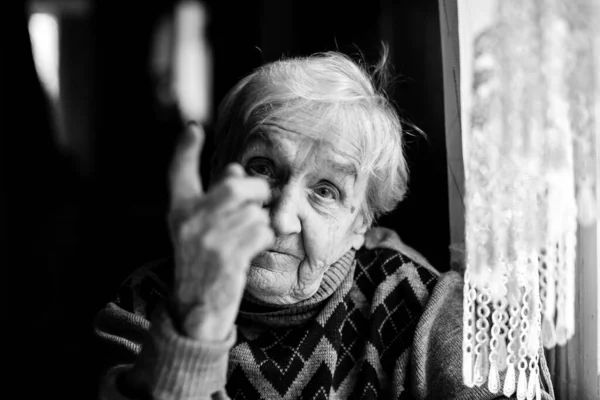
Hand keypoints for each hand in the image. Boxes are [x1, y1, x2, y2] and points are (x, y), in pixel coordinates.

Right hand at [167, 123, 273, 340]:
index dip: (184, 149)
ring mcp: (208, 237)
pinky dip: (264, 238)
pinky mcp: (227, 255)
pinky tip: (252, 250)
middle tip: (260, 199)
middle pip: (234, 186)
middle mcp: (190, 220)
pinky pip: (261, 231)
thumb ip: (215, 199)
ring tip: (249, 237)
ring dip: (260, 222)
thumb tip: (236, 170)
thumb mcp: (199, 229)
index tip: (192, 128)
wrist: (197, 307)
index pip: (178, 173)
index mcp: (179, 211)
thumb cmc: (202, 263)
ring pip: (253, 211)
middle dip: (255, 190)